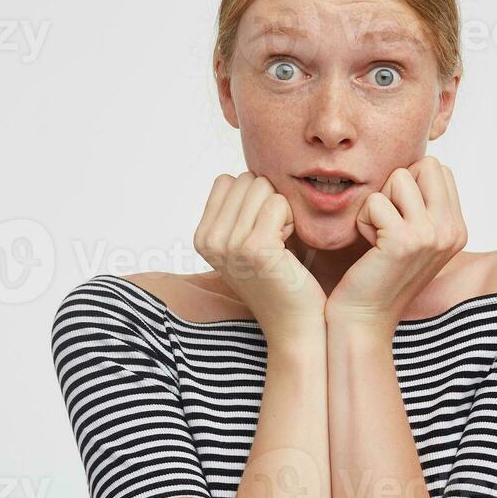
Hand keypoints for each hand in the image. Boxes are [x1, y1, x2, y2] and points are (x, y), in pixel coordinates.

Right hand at [193, 172, 326, 342]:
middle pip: (246, 180)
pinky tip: (288, 248)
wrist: (294, 324)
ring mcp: (230, 244)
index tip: (260, 231)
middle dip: (267, 202)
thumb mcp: (243, 243)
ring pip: (263, 188)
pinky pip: (279, 203)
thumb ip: (235, 210)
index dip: (252, 199)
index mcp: (201, 237)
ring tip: (280, 244)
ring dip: (280, 211)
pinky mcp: (255, 248)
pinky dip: (290, 220)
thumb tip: (245, 173)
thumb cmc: (278, 279)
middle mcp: (209, 240)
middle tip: (273, 239)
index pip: (227, 181)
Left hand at [325, 156, 467, 336]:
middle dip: (398, 186)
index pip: (438, 169)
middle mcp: (452, 231)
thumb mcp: (416, 239)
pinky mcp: (404, 240)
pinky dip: (364, 220)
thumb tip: (416, 165)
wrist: (365, 319)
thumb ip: (425, 206)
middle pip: (425, 164)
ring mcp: (431, 235)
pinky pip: (375, 201)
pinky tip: (369, 247)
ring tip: (379, 235)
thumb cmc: (381, 276)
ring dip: (379, 203)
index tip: (401, 221)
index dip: (411, 186)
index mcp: (458, 229)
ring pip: (400, 177)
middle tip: (388, 222)